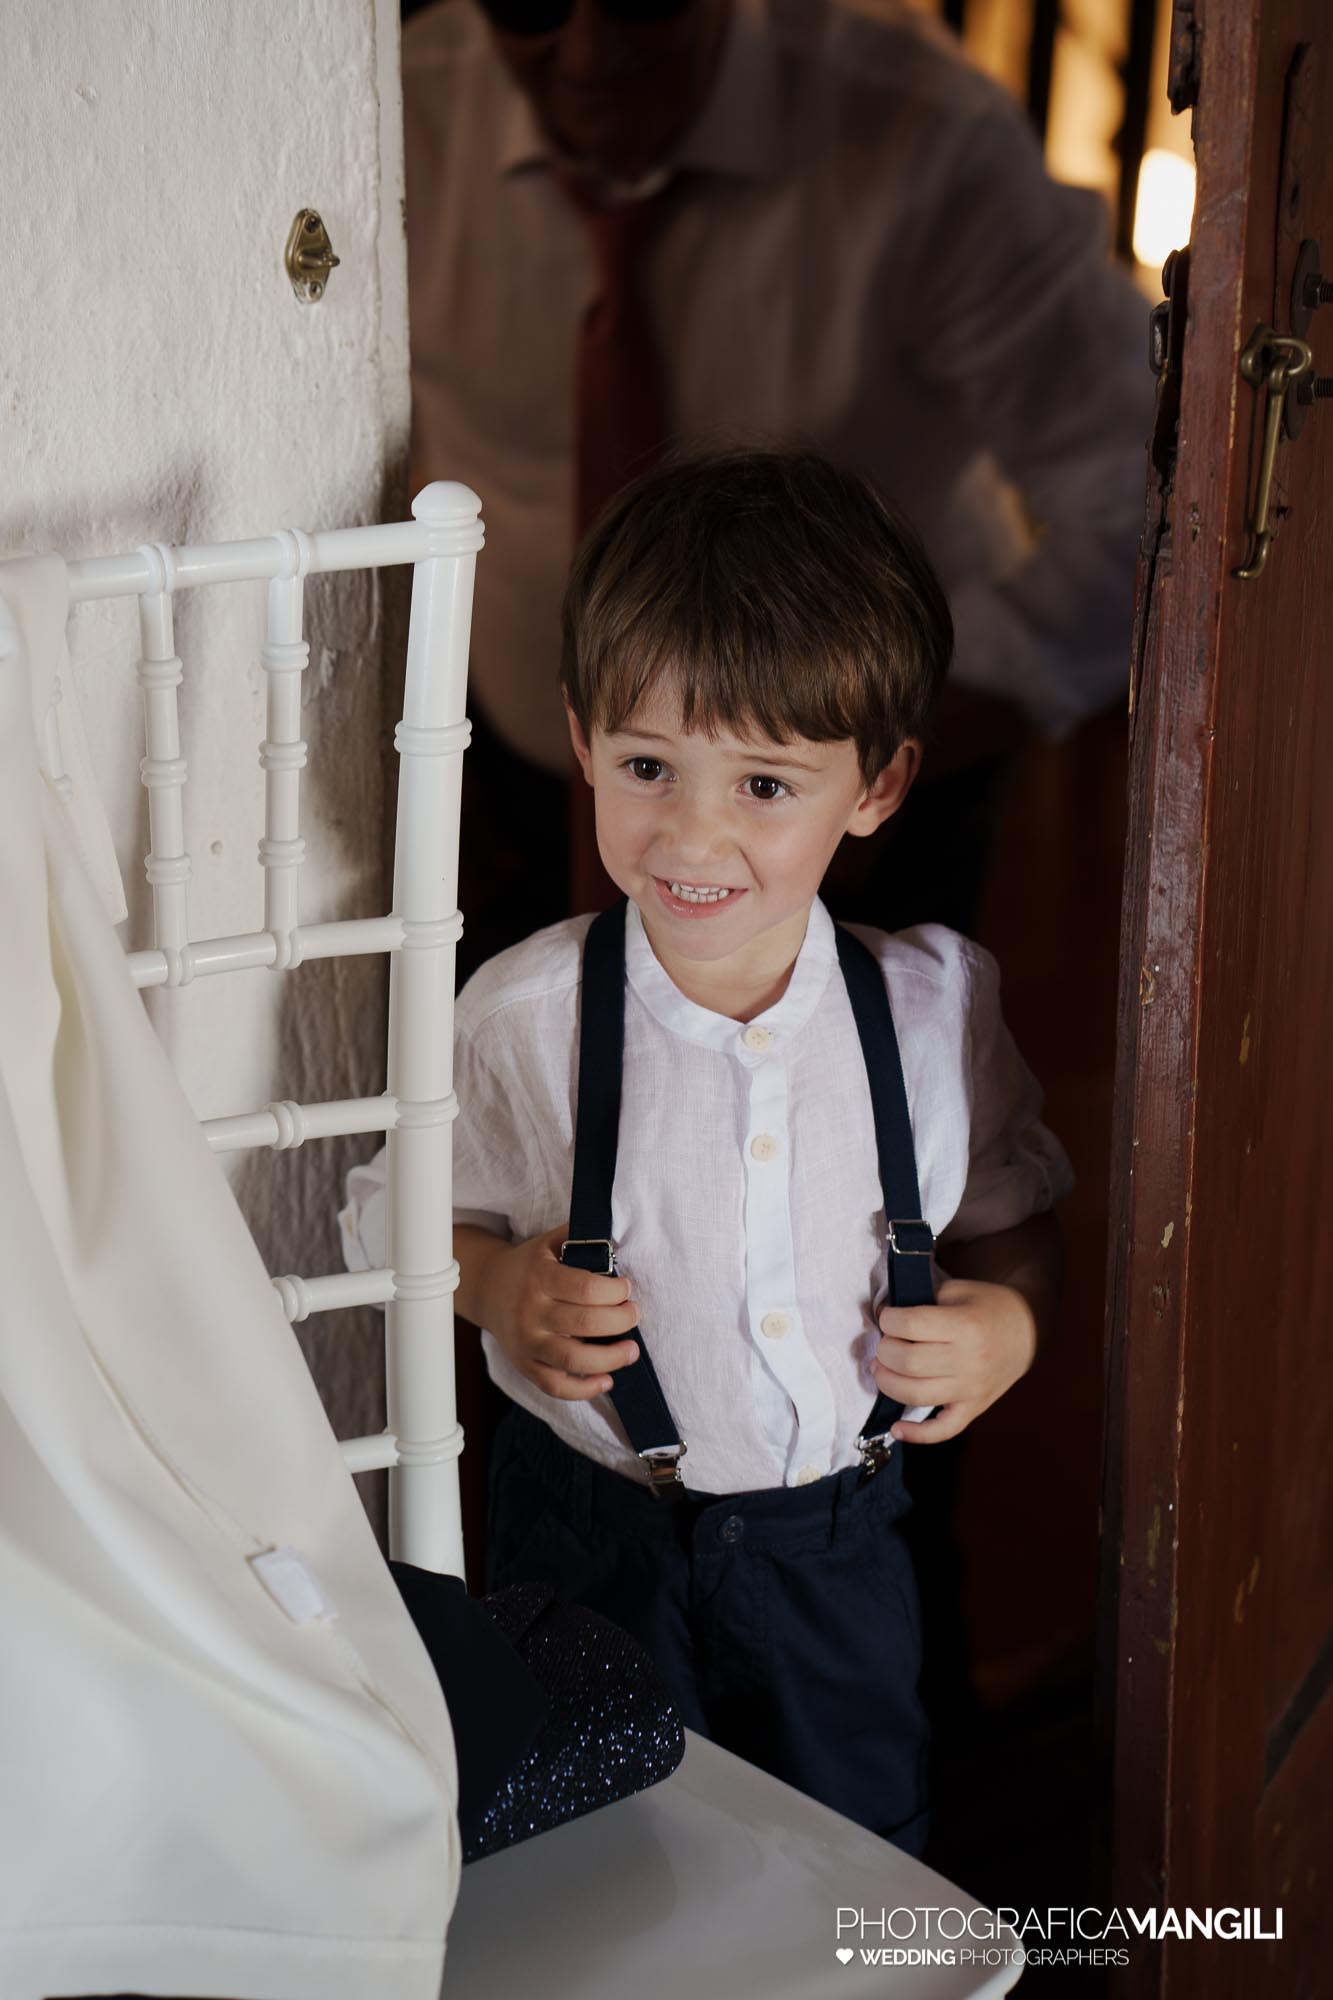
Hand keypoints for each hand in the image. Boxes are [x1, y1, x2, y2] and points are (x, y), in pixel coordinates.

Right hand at [470, 1222, 639, 1402]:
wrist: (488, 1288)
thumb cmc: (530, 1265)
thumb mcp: (550, 1241)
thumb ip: (581, 1237)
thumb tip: (619, 1240)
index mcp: (540, 1276)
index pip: (587, 1287)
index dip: (616, 1290)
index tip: (626, 1289)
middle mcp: (531, 1310)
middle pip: (585, 1323)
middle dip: (621, 1320)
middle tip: (634, 1314)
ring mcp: (527, 1341)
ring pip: (572, 1360)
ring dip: (610, 1359)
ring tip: (631, 1351)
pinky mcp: (525, 1364)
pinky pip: (555, 1386)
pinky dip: (583, 1390)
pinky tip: (606, 1380)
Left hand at [872, 1276, 1037, 1443]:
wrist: (1028, 1328)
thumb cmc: (987, 1306)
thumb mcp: (957, 1290)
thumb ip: (921, 1299)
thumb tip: (883, 1315)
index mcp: (967, 1325)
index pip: (911, 1325)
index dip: (889, 1319)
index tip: (888, 1316)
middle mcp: (970, 1360)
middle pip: (908, 1361)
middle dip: (884, 1350)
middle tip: (885, 1343)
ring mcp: (973, 1388)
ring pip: (916, 1395)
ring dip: (888, 1382)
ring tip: (882, 1369)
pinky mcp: (974, 1408)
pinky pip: (943, 1430)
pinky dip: (916, 1434)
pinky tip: (897, 1429)